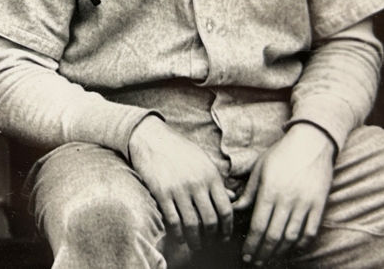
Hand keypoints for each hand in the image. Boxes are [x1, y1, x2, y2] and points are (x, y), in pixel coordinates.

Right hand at [128, 116, 233, 249]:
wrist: (151, 137)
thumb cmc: (179, 149)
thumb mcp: (203, 160)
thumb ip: (217, 180)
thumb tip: (232, 198)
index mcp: (211, 175)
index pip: (225, 209)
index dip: (227, 228)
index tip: (224, 236)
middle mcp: (197, 183)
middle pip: (210, 220)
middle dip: (211, 237)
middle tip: (209, 243)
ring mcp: (179, 188)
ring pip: (192, 224)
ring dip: (194, 240)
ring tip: (194, 246)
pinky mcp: (161, 192)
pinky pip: (173, 220)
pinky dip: (177, 234)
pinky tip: (179, 238)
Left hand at [233, 123, 335, 264]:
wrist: (311, 143)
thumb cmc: (280, 155)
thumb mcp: (259, 169)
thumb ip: (248, 192)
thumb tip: (235, 209)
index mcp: (269, 191)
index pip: (258, 225)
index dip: (251, 244)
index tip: (246, 255)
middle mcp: (288, 200)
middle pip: (273, 235)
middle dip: (262, 252)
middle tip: (254, 263)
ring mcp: (305, 204)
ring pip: (292, 237)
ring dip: (279, 252)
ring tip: (269, 260)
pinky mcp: (319, 205)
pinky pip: (310, 231)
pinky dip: (301, 244)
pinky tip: (291, 250)